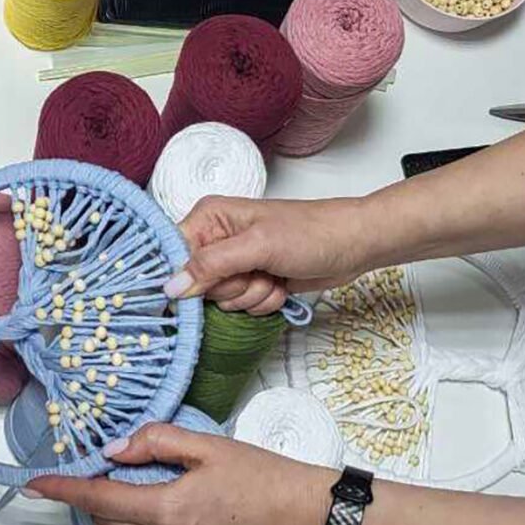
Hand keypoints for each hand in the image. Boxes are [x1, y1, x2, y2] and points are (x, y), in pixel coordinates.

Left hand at [29, 424, 333, 524]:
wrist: (304, 515)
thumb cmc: (262, 475)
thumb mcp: (207, 445)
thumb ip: (156, 441)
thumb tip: (114, 449)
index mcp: (168, 509)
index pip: (99, 499)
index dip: (64, 489)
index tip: (36, 483)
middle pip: (106, 523)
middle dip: (88, 498)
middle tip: (92, 471)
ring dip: (104, 523)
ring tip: (110, 495)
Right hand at [162, 195, 372, 313]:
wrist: (353, 244)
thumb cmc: (311, 232)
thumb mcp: (257, 246)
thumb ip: (211, 266)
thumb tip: (171, 287)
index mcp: (208, 218)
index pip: (172, 255)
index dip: (184, 277)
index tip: (205, 287)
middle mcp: (216, 239)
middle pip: (196, 284)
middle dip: (230, 287)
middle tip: (255, 271)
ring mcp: (234, 263)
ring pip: (221, 300)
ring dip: (250, 296)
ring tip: (272, 275)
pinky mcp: (251, 281)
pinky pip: (242, 307)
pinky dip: (263, 301)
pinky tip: (280, 284)